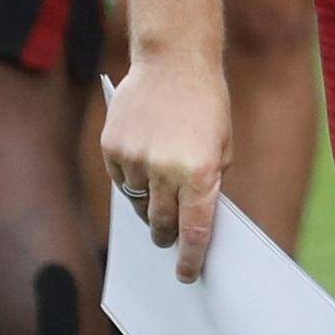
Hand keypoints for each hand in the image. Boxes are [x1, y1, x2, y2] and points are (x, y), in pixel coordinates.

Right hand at [104, 45, 237, 278]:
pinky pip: (120, 179)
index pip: (195, 230)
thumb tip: (190, 220)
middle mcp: (165, 169)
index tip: (187, 275)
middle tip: (167, 239)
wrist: (173, 58)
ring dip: (147, 206)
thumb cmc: (206, 103)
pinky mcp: (112, 145)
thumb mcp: (222, 146)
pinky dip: (131, 180)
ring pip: (137, 203)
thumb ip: (208, 183)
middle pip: (161, 222)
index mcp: (200, 172)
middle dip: (166, 235)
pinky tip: (141, 165)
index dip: (191, 258)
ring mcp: (134, 158)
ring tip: (157, 193)